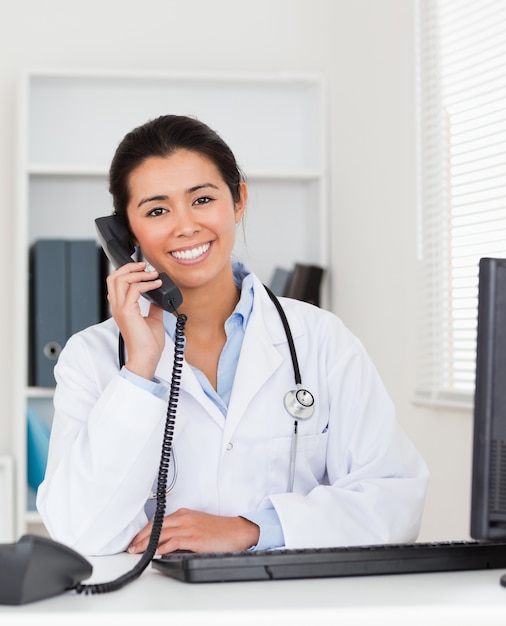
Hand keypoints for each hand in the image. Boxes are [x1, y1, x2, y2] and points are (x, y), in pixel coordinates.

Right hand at [106, 261, 165, 379]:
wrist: (146, 357)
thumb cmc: (148, 344)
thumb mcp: (153, 319)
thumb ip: (154, 306)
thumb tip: (159, 297)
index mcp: (121, 308)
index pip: (115, 283)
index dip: (128, 272)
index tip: (144, 269)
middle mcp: (117, 306)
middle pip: (114, 277)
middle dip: (130, 267)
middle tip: (145, 266)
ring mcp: (120, 309)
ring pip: (120, 279)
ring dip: (138, 273)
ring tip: (152, 274)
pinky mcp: (127, 311)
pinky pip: (133, 289)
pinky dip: (147, 284)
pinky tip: (157, 285)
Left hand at [127, 508, 259, 554]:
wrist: (237, 531)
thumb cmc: (220, 531)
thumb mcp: (197, 525)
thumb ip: (182, 531)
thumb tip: (167, 543)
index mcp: (184, 514)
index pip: (158, 521)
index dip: (144, 531)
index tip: (135, 539)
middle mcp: (185, 518)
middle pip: (156, 526)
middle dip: (140, 537)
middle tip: (131, 547)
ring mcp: (189, 528)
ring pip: (161, 534)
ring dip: (146, 543)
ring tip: (136, 551)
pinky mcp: (195, 538)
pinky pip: (173, 542)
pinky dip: (161, 548)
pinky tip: (154, 553)